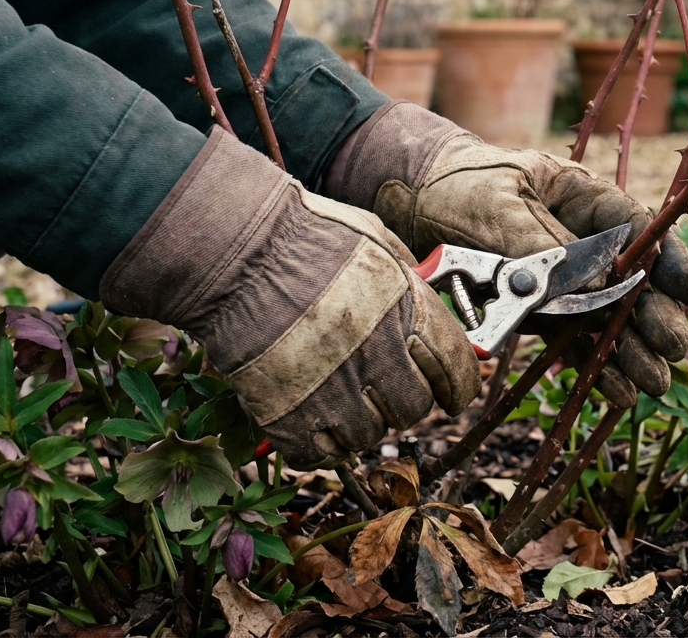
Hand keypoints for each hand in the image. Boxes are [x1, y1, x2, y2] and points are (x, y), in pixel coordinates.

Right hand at [102, 129, 479, 468]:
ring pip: (368, 436)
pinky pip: (319, 455)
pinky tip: (312, 418)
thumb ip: (409, 279)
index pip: (457, 372)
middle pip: (412, 410)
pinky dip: (320, 444)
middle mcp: (376, 355)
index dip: (457, 387)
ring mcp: (331, 389)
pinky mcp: (286, 415)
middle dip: (403, 402)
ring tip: (341, 396)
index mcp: (406, 311)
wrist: (230, 248)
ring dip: (360, 422)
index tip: (450, 394)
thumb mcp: (376, 240)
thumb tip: (433, 306)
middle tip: (383, 387)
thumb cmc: (303, 233)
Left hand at [327, 102, 687, 399]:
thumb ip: (539, 241)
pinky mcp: (540, 316)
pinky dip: (593, 367)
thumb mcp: (494, 205)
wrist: (405, 207)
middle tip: (670, 347)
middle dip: (654, 316)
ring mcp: (564, 283)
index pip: (640, 231)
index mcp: (583, 200)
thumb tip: (591, 281)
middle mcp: (584, 244)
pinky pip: (573, 343)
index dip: (670, 262)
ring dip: (630, 352)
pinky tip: (616, 391)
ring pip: (607, 321)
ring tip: (652, 382)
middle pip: (631, 283)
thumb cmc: (454, 188)